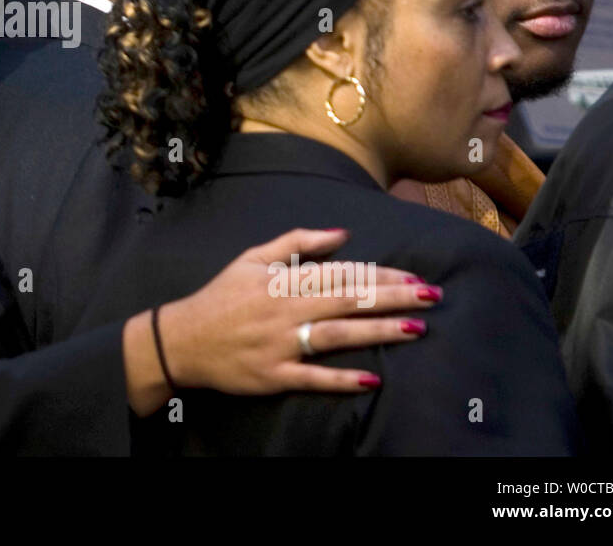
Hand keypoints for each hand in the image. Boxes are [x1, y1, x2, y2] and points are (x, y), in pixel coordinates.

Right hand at [125, 228, 440, 413]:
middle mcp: (286, 310)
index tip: (414, 276)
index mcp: (283, 280)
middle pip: (348, 301)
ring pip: (337, 336)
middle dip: (392, 297)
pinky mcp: (274, 375)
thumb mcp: (251, 258)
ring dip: (378, 331)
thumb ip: (296, 242)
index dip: (380, 275)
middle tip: (431, 296)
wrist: (182, 339)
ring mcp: (281, 344)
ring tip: (416, 328)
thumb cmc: (221, 297)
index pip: (341, 274)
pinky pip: (312, 378)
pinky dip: (342, 379)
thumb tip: (342, 233)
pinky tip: (373, 379)